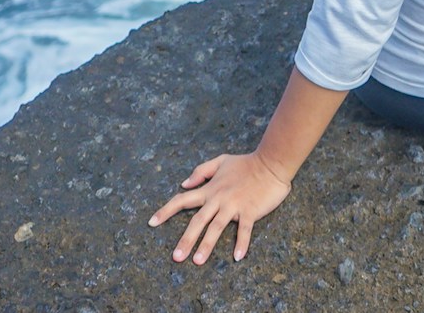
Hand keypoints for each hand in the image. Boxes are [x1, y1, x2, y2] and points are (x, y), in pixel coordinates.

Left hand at [148, 151, 291, 263]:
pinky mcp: (250, 211)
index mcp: (210, 189)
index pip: (182, 200)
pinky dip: (241, 243)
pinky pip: (244, 230)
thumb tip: (184, 184)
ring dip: (207, 245)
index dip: (166, 211)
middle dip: (186, 239)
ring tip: (198, 261)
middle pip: (198, 220)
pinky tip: (237, 257)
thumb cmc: (246, 163)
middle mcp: (219, 199)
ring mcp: (234, 206)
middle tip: (176, 257)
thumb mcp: (221, 161)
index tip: (152, 223)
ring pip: (216, 227)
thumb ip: (201, 172)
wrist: (271, 163)